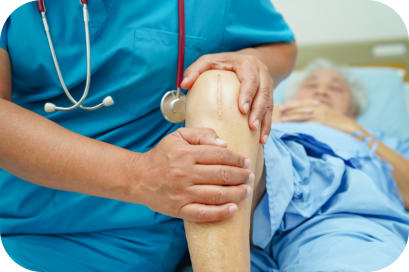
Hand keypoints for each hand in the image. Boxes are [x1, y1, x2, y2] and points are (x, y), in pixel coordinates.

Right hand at [134, 128, 253, 222]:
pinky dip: (220, 212)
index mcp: (186, 153)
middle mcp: (185, 173)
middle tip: (250, 176)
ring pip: (217, 194)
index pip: (220, 155)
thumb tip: (224, 145)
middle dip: (241, 176)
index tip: (246, 162)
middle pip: (222, 175)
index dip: (237, 159)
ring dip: (237, 193)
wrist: (138, 177)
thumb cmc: (161, 156)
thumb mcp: (178, 136)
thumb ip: (201, 134)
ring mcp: (182, 193)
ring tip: (246, 191)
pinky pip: (204, 213)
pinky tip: (233, 209)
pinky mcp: (179, 209)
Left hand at [181, 52, 273, 143]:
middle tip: (252, 126)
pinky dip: (267, 126)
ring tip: (260, 138)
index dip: (248, 95)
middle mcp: (261, 74)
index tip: (242, 110)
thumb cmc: (223, 63)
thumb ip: (195, 70)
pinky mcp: (269, 96)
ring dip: (265, 122)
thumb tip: (184, 84)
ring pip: (270, 104)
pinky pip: (271, 112)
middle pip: (263, 93)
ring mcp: (267, 85)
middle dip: (258, 111)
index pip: (250, 80)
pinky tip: (262, 140)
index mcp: (248, 64)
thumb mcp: (209, 61)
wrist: (245, 61)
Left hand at [279, 99, 358, 133]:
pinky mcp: (320, 121)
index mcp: (320, 105)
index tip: (283, 104)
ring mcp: (320, 114)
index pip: (303, 102)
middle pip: (300, 106)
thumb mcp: (327, 116)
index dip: (292, 103)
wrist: (350, 127)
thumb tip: (306, 116)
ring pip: (301, 113)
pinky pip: (306, 121)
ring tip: (281, 118)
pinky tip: (290, 124)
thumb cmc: (338, 124)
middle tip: (278, 108)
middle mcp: (319, 107)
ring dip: (290, 115)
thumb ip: (317, 114)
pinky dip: (296, 122)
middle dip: (289, 107)